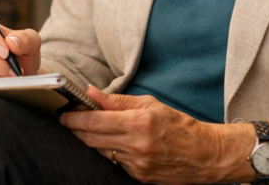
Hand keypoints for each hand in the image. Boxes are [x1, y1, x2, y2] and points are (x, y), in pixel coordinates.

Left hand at [59, 86, 229, 184]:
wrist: (204, 155)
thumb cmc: (178, 125)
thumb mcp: (150, 104)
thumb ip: (117, 100)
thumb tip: (91, 92)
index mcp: (139, 123)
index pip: (95, 122)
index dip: (74, 118)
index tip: (63, 114)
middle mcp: (136, 145)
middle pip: (92, 139)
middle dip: (75, 130)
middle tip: (66, 121)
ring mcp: (137, 165)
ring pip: (101, 151)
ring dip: (90, 141)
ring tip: (87, 129)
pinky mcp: (139, 177)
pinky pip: (114, 162)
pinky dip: (108, 151)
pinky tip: (111, 143)